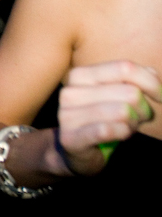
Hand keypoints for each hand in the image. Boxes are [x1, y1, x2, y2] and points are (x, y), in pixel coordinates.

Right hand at [56, 61, 161, 175]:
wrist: (76, 151)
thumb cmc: (102, 119)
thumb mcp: (116, 94)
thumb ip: (134, 79)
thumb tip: (153, 75)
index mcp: (79, 75)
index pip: (124, 68)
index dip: (152, 83)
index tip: (160, 96)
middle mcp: (70, 92)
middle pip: (129, 92)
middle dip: (144, 109)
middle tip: (139, 118)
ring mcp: (66, 115)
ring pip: (123, 112)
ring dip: (134, 123)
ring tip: (127, 127)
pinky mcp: (70, 138)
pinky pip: (109, 130)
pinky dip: (123, 133)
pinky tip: (119, 135)